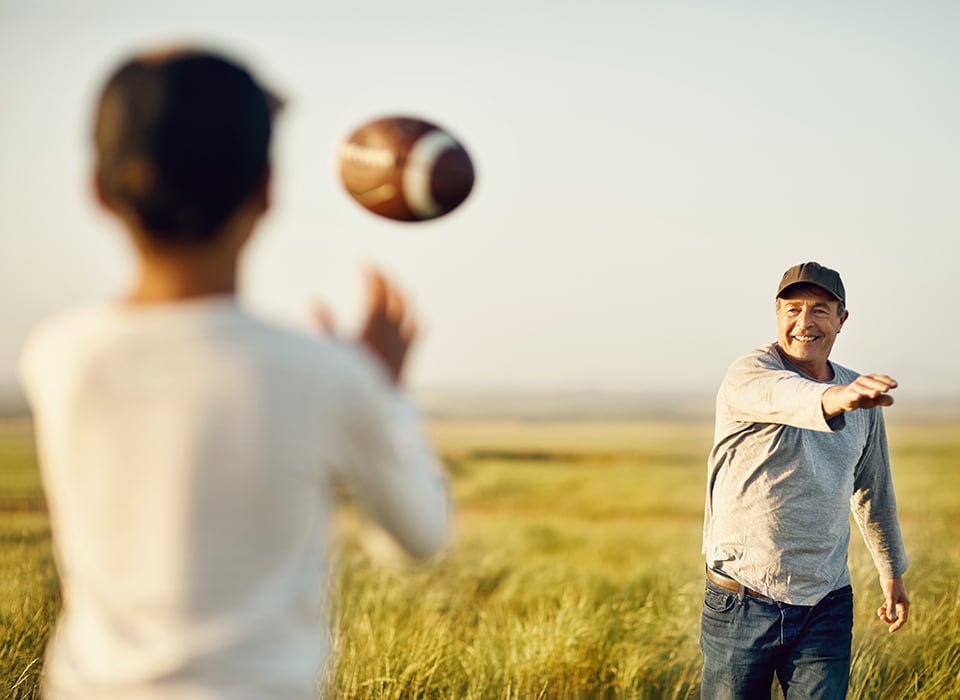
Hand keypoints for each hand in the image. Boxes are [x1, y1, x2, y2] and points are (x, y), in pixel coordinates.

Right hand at [313, 269, 416, 383]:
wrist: (373, 407)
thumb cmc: (349, 379)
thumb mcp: (333, 352)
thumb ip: (326, 326)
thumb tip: (315, 302)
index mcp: (373, 328)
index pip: (376, 294)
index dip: (373, 277)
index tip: (365, 264)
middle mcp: (391, 334)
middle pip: (394, 300)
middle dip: (387, 282)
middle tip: (379, 271)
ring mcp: (401, 346)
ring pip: (408, 316)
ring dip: (403, 299)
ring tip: (400, 289)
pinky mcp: (405, 360)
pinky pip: (415, 338)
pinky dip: (417, 326)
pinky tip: (421, 321)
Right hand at [822, 374, 896, 417]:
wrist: (844, 398)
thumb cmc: (861, 396)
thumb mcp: (874, 399)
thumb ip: (883, 399)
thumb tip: (891, 400)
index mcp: (870, 380)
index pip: (879, 378)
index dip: (887, 381)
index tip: (894, 385)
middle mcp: (862, 381)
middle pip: (871, 382)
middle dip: (879, 385)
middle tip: (887, 389)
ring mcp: (854, 387)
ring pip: (862, 388)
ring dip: (869, 390)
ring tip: (876, 394)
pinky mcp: (847, 394)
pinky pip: (851, 394)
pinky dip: (855, 395)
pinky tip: (859, 396)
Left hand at [877, 577, 909, 632]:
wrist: (889, 574)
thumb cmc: (891, 585)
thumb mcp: (890, 597)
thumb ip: (891, 608)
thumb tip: (891, 618)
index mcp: (905, 605)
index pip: (902, 619)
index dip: (897, 625)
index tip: (890, 630)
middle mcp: (902, 604)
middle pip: (897, 617)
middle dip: (889, 619)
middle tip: (881, 617)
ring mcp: (896, 601)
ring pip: (892, 613)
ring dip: (886, 614)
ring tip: (880, 613)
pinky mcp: (891, 598)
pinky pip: (888, 608)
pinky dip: (884, 610)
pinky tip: (880, 610)